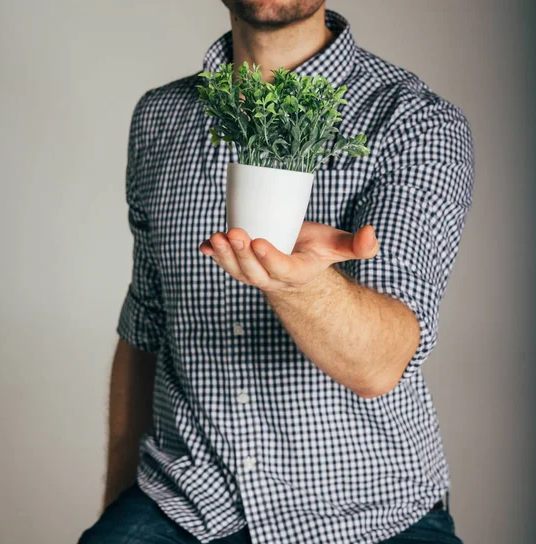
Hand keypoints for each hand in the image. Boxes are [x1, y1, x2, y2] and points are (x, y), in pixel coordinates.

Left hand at [199, 221, 379, 293]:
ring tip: (215, 238)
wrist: (296, 264)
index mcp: (296, 273)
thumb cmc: (316, 252)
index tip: (258, 242)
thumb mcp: (338, 247)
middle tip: (234, 234)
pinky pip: (225, 264)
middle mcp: (272, 278)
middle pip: (255, 271)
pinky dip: (212, 256)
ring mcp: (254, 274)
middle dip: (242, 254)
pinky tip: (203, 245)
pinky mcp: (241, 267)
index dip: (270, 258)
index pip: (282, 269)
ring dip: (223, 255)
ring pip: (236, 270)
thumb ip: (358, 246)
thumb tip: (372, 234)